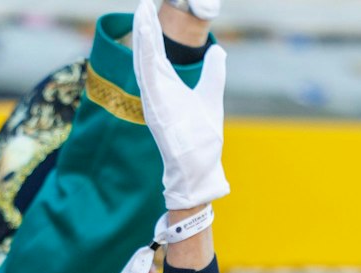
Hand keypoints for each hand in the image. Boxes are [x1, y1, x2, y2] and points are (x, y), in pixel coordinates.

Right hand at [133, 0, 228, 209]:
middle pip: (147, 54)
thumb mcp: (211, 96)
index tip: (148, 9)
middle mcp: (156, 92)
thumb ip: (213, 72)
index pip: (156, 54)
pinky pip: (149, 79)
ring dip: (143, 38)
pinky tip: (146, 40)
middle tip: (142, 4)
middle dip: (143, 28)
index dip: (152, 32)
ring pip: (145, 63)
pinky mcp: (157, 109)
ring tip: (141, 14)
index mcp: (166, 88)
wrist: (200, 169)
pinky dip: (146, 58)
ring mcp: (155, 101)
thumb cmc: (201, 140)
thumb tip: (218, 50)